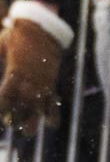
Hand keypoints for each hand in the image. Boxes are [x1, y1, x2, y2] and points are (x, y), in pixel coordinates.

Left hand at [0, 2, 68, 135]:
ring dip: (32, 124)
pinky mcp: (51, 86)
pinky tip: (48, 122)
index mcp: (14, 75)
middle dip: (15, 120)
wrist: (41, 30)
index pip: (5, 99)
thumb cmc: (17, 36)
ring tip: (27, 131)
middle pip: (21, 111)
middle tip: (11, 124)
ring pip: (37, 113)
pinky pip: (53, 107)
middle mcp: (28, 85)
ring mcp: (42, 86)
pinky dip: (52, 117)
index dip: (1, 108)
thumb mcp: (1, 45)